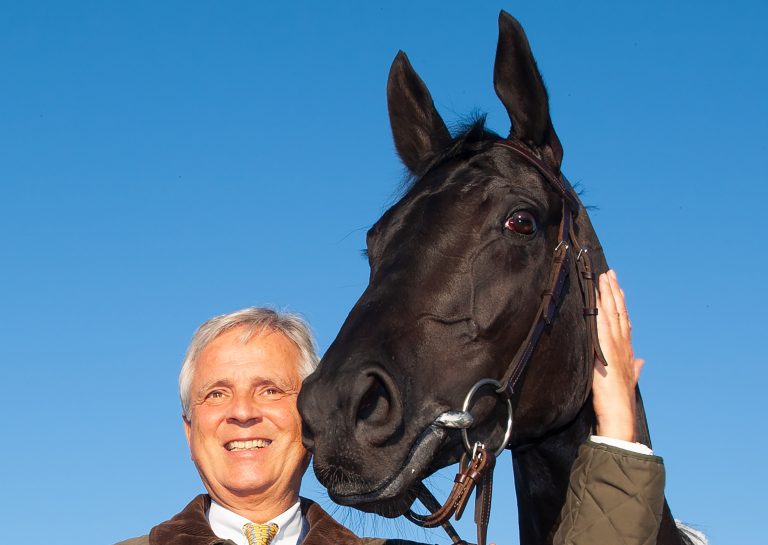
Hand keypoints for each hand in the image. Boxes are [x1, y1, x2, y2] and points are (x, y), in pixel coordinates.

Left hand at [592, 269, 643, 441]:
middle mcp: (624, 346)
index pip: (624, 320)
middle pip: (619, 312)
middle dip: (613, 291)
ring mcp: (616, 348)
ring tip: (603, 277)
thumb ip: (635, 368)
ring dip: (607, 294)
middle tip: (608, 273)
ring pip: (613, 314)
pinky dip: (600, 311)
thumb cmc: (619, 401)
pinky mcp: (606, 353)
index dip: (620, 302)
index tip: (616, 286)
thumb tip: (642, 361)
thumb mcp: (628, 380)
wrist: (620, 416)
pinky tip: (596, 299)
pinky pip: (602, 326)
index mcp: (627, 351)